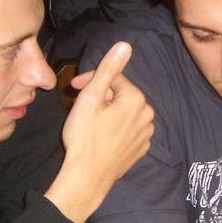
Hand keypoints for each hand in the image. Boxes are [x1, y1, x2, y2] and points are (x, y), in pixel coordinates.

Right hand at [46, 42, 154, 222]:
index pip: (113, 78)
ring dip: (108, 112)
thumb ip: (108, 69)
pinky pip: (129, 129)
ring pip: (125, 112)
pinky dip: (116, 128)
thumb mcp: (91, 98)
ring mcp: (147, 133)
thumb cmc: (84, 137)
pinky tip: (101, 136)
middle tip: (80, 106)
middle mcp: (148, 114)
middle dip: (101, 96)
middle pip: (120, 95)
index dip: (90, 80)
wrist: (88, 177)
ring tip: (90, 122)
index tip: (73, 88)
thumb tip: (125, 45)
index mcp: (136, 99)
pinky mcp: (142, 148)